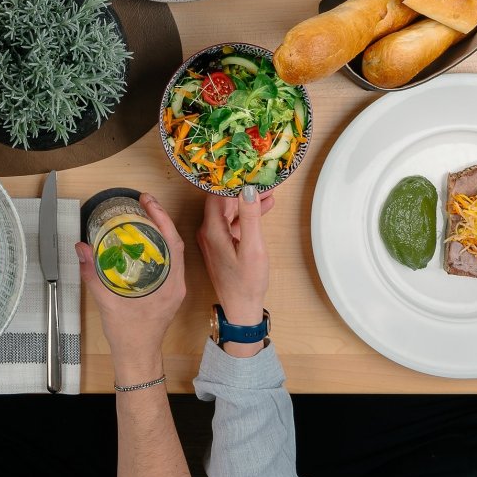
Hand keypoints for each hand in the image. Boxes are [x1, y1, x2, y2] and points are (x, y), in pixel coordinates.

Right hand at [76, 194, 186, 384]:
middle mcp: (176, 283)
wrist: (137, 356)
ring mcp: (174, 287)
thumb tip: (82, 248)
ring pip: (172, 250)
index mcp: (169, 285)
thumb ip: (92, 274)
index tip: (149, 202)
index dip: (162, 218)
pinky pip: (167, 260)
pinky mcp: (168, 290)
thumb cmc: (128, 334)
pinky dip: (157, 245)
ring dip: (160, 230)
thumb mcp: (107, 302)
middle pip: (175, 242)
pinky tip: (143, 238)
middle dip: (160, 218)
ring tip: (143, 214)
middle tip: (144, 201)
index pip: (173, 243)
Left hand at [197, 188, 273, 355]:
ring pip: (229, 212)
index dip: (231, 180)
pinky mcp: (221, 246)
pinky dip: (246, 215)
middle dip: (242, 189)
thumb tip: (248, 189)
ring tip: (269, 191)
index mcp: (211, 229)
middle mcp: (208, 231)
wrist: (241, 308)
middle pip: (222, 201)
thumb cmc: (246, 282)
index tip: (247, 169)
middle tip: (263, 178)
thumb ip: (250, 217)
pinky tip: (263, 208)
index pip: (216, 194)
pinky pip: (232, 223)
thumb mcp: (253, 248)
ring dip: (246, 201)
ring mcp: (214, 239)